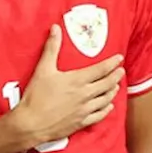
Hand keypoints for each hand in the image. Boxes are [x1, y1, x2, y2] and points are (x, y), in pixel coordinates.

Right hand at [9, 24, 123, 146]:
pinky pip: (100, 115)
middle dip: (116, 76)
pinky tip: (108, 106)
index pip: (101, 69)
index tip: (119, 58)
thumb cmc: (35, 96)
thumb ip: (51, 48)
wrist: (31, 123)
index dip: (112, 63)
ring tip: (115, 85)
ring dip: (113, 91)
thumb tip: (55, 29)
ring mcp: (85, 109)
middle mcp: (85, 94)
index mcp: (77, 80)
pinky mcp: (82, 122)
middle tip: (120, 71)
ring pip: (107, 99)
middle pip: (108, 83)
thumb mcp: (42, 69)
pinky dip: (107, 108)